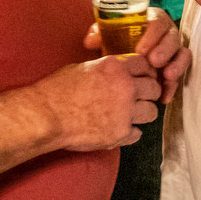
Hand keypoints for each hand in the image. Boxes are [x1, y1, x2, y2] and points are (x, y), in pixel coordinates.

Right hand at [36, 53, 162, 150]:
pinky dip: (130, 133)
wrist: (46, 116)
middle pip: (154, 88)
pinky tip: (118, 129)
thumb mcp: (84, 68)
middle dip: (148, 92)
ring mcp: (125, 112)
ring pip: (152, 112)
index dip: (145, 72)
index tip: (143, 77)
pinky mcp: (120, 134)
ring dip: (142, 113)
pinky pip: (138, 134)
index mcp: (115, 67)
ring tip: (129, 115)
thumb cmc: (57, 91)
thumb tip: (117, 72)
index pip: (146, 65)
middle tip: (139, 98)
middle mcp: (125, 87)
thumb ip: (107, 69)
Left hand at [84, 7, 189, 103]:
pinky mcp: (174, 69)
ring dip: (177, 66)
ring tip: (166, 77)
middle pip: (173, 38)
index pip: (157, 21)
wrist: (120, 59)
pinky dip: (172, 88)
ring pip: (183, 55)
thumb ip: (98, 35)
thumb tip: (90, 41)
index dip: (152, 35)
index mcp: (151, 21)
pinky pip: (179, 77)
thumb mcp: (106, 36)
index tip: (140, 50)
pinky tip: (164, 98)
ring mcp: (173, 52)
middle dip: (165, 50)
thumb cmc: (114, 43)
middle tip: (153, 62)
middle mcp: (166, 34)